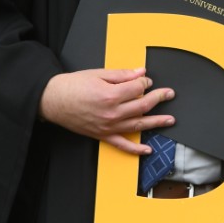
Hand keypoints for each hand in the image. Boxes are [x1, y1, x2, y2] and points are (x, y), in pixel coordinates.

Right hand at [39, 67, 173, 154]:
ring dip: (156, 123)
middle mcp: (112, 113)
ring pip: (138, 125)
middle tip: (169, 94)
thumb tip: (140, 73)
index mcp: (111, 95)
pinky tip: (148, 149)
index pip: (138, 88)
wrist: (53, 100)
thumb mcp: (99, 74)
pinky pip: (122, 146)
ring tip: (170, 120)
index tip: (146, 80)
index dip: (145, 82)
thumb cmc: (73, 86)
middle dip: (159, 98)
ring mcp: (108, 126)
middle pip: (143, 106)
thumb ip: (122, 74)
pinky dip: (136, 149)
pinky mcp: (102, 135)